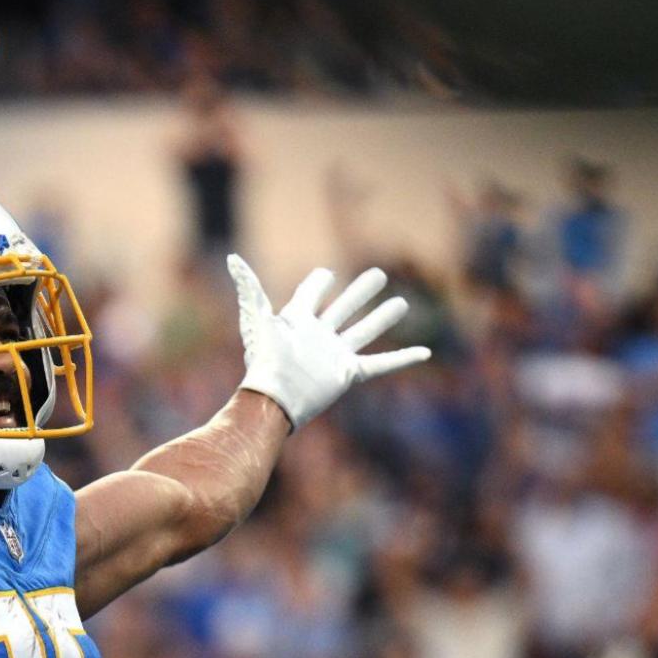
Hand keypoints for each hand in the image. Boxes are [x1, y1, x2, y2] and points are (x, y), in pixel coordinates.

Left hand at [225, 253, 429, 430]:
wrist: (274, 398)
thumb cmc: (263, 360)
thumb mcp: (256, 317)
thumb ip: (249, 287)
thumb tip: (233, 259)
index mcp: (298, 320)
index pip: (310, 294)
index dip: (318, 283)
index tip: (326, 275)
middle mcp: (319, 336)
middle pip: (344, 308)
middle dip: (360, 292)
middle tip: (378, 274)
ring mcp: (335, 355)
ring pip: (365, 331)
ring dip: (383, 318)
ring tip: (401, 302)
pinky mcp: (348, 374)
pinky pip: (381, 364)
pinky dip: (403, 359)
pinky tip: (425, 352)